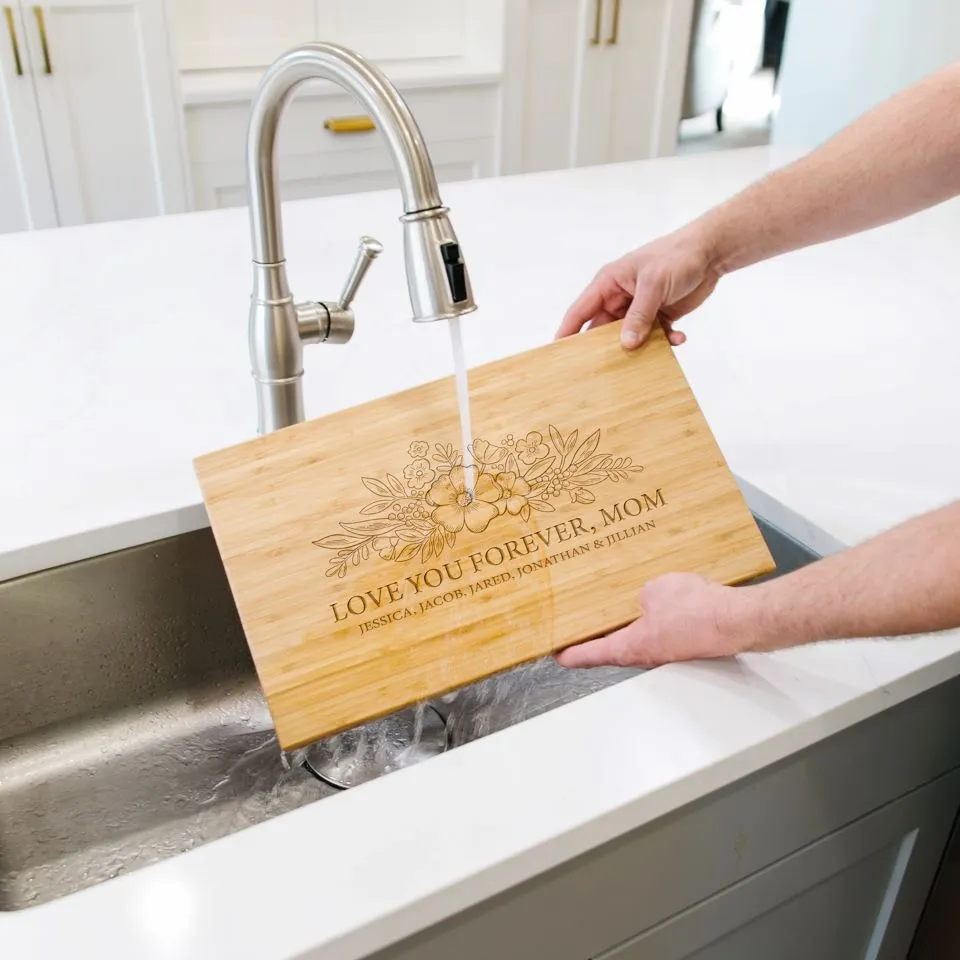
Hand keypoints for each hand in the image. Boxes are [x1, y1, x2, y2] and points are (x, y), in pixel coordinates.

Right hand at [555, 226, 720, 349]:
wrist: (710, 253)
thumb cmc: (676, 256)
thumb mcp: (653, 284)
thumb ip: (639, 315)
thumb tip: (626, 344)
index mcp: (608, 283)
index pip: (580, 311)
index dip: (567, 333)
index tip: (558, 354)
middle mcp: (619, 298)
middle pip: (602, 330)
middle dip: (605, 348)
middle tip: (604, 369)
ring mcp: (638, 309)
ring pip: (628, 337)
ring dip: (639, 347)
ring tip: (648, 356)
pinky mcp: (658, 316)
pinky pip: (653, 336)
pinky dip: (664, 341)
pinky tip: (678, 337)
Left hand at [555, 573, 758, 669]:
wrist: (735, 619)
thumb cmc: (697, 611)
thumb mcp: (653, 590)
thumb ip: (638, 594)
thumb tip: (642, 597)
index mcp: (630, 647)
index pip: (590, 656)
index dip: (568, 654)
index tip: (555, 653)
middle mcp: (646, 655)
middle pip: (611, 648)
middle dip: (595, 636)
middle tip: (579, 626)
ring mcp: (665, 650)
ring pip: (637, 638)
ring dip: (625, 625)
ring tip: (614, 607)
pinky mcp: (683, 642)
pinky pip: (659, 629)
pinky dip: (651, 619)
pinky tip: (654, 603)